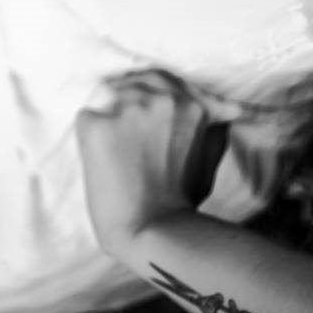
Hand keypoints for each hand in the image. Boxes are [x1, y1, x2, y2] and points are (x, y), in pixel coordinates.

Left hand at [75, 71, 211, 257]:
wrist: (150, 231)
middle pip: (138, 81)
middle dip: (132, 95)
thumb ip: (211, 131)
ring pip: (111, 96)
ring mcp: (126, 108)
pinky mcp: (96, 123)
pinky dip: (90, 135)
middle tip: (127, 121)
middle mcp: (159, 99)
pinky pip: (88, 117)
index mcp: (190, 105)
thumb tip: (224, 115)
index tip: (151, 102)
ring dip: (112, 116)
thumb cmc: (181, 203)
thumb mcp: (208, 162)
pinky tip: (98, 158)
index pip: (168, 82)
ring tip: (116, 148)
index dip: (158, 92)